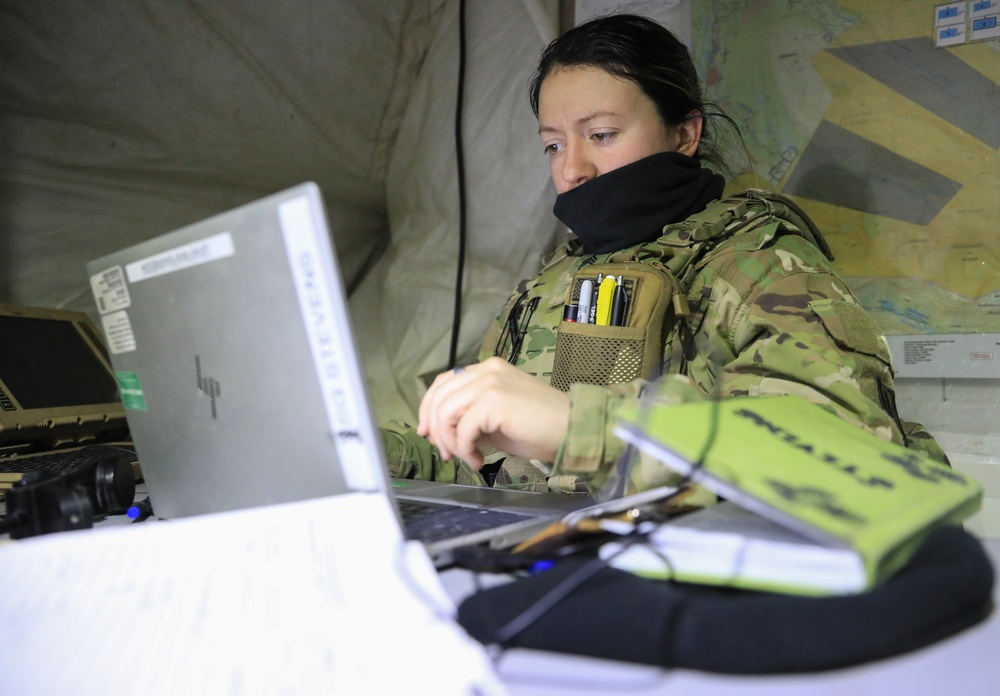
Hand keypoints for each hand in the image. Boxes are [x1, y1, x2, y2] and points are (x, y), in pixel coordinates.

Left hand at [416, 357, 570, 468]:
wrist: (573, 430)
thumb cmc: (541, 428)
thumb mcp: (498, 418)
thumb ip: (472, 416)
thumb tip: (445, 432)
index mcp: (488, 369)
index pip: (445, 382)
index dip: (429, 408)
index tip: (427, 433)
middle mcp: (487, 370)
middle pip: (440, 396)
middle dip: (436, 429)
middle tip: (447, 453)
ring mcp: (491, 382)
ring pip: (446, 411)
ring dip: (450, 441)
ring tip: (466, 458)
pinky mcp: (495, 400)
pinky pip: (463, 427)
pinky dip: (465, 449)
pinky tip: (479, 460)